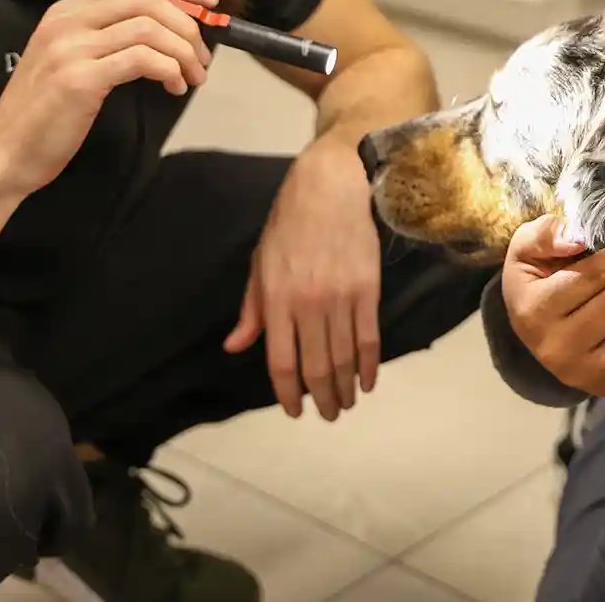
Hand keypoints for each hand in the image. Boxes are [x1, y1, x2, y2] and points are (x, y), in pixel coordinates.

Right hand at [0, 0, 215, 199]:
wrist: (4, 153)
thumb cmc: (44, 113)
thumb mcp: (72, 61)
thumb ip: (107, 39)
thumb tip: (168, 31)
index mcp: (66, 12)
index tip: (208, 5)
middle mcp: (66, 21)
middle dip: (187, 23)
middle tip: (204, 56)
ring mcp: (70, 48)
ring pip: (148, 27)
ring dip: (184, 51)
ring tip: (193, 77)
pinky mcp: (79, 79)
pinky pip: (141, 59)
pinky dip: (169, 69)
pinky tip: (173, 88)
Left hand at [223, 136, 381, 420]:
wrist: (329, 188)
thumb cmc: (288, 224)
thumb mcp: (260, 264)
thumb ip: (251, 310)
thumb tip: (235, 346)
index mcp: (276, 300)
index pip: (281, 362)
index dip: (288, 394)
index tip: (294, 411)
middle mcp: (308, 304)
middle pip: (317, 368)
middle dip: (323, 400)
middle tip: (328, 415)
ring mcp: (340, 298)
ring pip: (344, 358)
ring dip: (346, 389)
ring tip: (347, 404)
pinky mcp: (367, 290)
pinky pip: (369, 338)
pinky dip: (369, 366)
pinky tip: (367, 381)